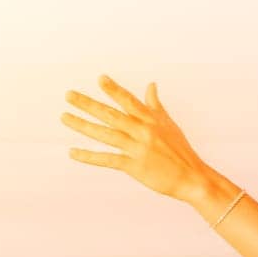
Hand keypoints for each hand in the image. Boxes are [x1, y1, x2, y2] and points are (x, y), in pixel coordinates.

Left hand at [61, 75, 224, 207]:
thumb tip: (151, 85)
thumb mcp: (169, 125)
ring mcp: (138, 148)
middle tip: (69, 95)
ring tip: (65, 117)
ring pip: (106, 134)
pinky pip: (108, 159)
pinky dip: (89, 156)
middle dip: (88, 104)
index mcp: (151, 121)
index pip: (129, 101)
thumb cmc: (182, 152)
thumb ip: (155, 106)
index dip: (114, 90)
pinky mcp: (135, 166)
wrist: (193, 178)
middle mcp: (143, 131)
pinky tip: (73, 152)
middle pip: (111, 115)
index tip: (100, 79)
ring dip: (83, 125)